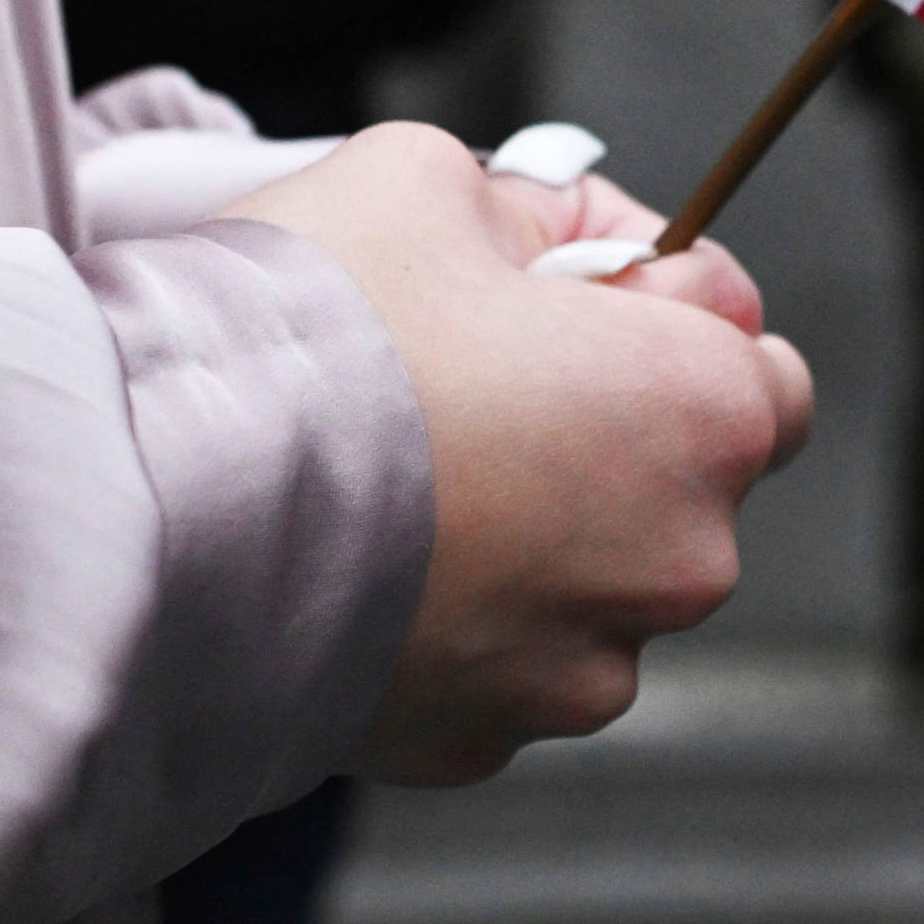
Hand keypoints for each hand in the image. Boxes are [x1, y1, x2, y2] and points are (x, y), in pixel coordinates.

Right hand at [220, 125, 812, 782]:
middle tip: (462, 377)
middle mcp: (678, 563)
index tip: (572, 303)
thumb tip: (559, 252)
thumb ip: (535, 214)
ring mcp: (577, 672)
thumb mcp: (430, 179)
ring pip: (580, 586)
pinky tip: (352, 559)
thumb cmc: (308, 324)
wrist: (156, 501)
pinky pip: (489, 666)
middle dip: (592, 433)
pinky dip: (442, 620)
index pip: (768, 376)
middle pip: (672, 487)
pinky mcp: (476, 744)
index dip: (672, 326)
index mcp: (705, 416)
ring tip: (388, 474)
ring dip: (521, 536)